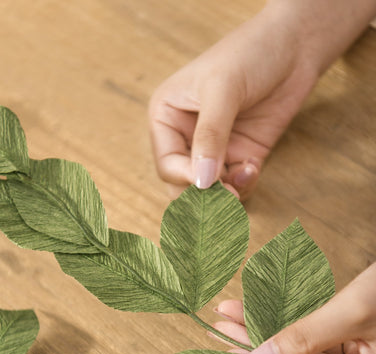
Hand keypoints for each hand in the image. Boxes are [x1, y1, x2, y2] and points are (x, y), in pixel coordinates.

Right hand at [149, 0, 375, 199]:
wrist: (295, 46)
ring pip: (210, 192)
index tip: (209, 184)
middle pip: (183, 185)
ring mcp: (216, 149)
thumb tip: (201, 183)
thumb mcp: (223, 91)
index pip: (167, 164)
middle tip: (226, 198)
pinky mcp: (241, 156)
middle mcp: (187, 137)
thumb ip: (210, 136)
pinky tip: (253, 169)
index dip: (185, 178)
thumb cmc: (250, 54)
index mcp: (167, 117)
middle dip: (203, 196)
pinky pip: (235, 186)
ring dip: (226, 195)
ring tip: (243, 179)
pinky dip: (244, 186)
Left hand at [212, 263, 375, 353]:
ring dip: (274, 331)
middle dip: (260, 345)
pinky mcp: (364, 344)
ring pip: (308, 353)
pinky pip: (323, 339)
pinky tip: (267, 311)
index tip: (228, 351)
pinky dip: (297, 324)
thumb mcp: (355, 312)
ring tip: (234, 312)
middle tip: (222, 325)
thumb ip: (305, 337)